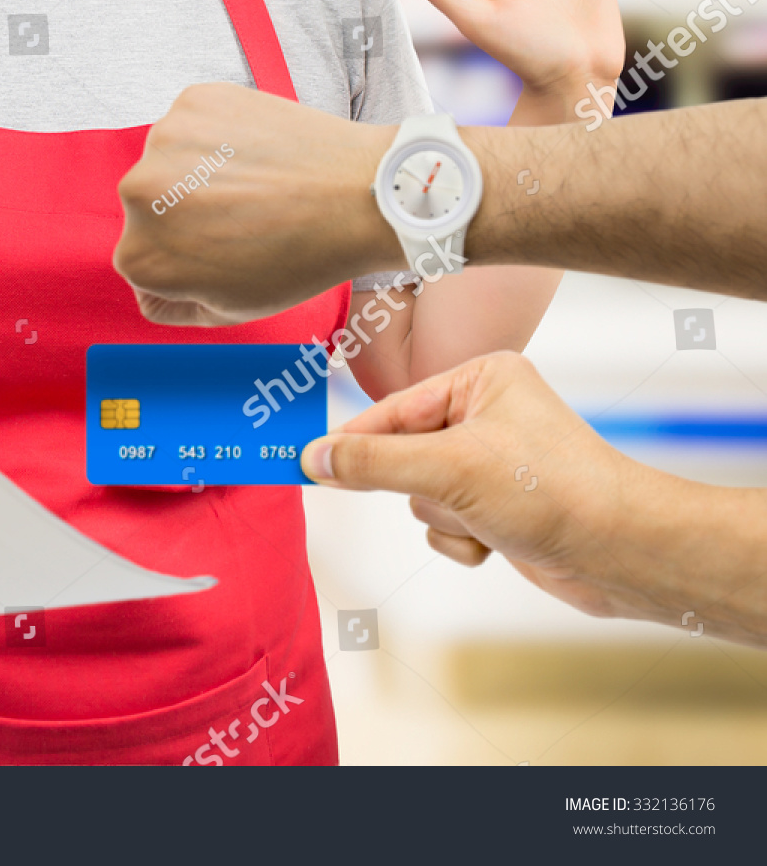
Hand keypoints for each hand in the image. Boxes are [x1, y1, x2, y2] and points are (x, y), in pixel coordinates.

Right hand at [113, 83, 397, 324]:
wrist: (359, 193)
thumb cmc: (299, 257)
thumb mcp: (228, 309)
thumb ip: (170, 303)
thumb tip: (150, 285)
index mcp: (138, 256)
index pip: (141, 257)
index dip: (184, 259)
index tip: (224, 252)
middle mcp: (134, 193)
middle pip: (148, 206)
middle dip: (184, 211)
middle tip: (242, 217)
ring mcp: (163, 138)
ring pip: (170, 161)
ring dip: (199, 170)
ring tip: (254, 184)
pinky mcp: (193, 100)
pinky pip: (194, 122)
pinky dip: (218, 134)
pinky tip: (256, 152)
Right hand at [300, 350, 649, 621]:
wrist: (624, 554)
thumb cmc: (552, 492)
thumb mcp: (449, 471)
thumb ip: (374, 463)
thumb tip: (313, 458)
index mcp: (481, 378)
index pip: (394, 408)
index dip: (354, 440)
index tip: (308, 461)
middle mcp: (487, 412)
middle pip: (404, 453)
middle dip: (423, 487)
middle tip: (436, 495)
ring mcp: (494, 461)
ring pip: (423, 494)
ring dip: (445, 518)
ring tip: (487, 520)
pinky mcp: (501, 505)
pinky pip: (447, 523)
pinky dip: (463, 539)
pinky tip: (497, 542)